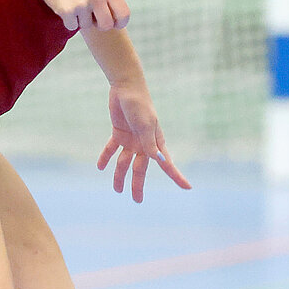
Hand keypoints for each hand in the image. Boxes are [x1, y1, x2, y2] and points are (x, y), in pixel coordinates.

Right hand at [33, 0, 129, 32]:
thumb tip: (118, 18)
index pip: (123, 14)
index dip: (119, 23)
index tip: (114, 24)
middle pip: (106, 25)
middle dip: (99, 25)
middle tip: (92, 18)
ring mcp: (82, 3)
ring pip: (87, 25)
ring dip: (80, 20)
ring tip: (74, 4)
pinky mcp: (67, 10)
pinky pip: (72, 26)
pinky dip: (68, 20)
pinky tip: (65, 6)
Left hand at [96, 82, 190, 200]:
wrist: (126, 88)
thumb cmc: (140, 105)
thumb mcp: (145, 125)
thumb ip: (149, 143)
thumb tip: (158, 161)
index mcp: (155, 143)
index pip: (167, 164)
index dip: (176, 176)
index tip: (188, 188)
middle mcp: (144, 144)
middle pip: (140, 169)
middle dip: (138, 185)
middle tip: (137, 201)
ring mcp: (131, 140)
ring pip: (124, 162)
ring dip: (119, 175)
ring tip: (116, 190)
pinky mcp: (119, 133)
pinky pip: (111, 149)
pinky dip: (106, 157)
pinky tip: (100, 167)